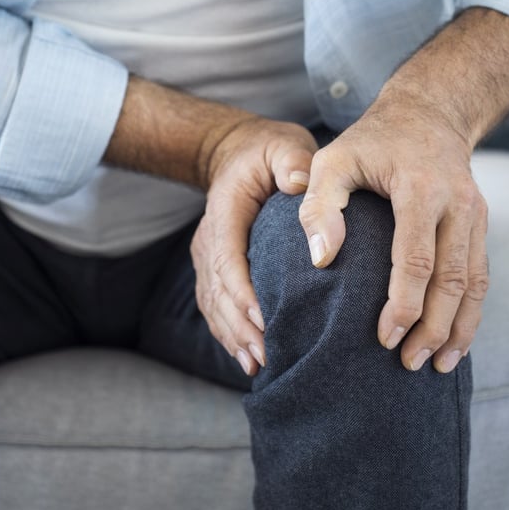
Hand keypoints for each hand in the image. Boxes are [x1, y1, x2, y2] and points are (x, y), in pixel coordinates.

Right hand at [190, 118, 317, 375]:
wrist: (237, 154)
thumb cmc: (267, 151)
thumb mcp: (283, 145)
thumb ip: (291, 161)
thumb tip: (301, 185)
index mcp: (224, 210)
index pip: (228, 256)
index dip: (242, 291)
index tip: (262, 320)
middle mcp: (209, 236)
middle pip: (218, 289)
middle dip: (240, 325)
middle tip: (267, 355)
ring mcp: (208, 254)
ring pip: (213, 303)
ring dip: (232, 335)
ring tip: (257, 364)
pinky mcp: (214, 267)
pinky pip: (214, 304)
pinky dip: (227, 332)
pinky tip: (245, 357)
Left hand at [298, 94, 488, 372]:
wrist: (427, 114)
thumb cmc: (370, 142)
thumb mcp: (333, 160)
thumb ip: (320, 205)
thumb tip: (322, 260)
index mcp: (420, 188)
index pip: (417, 259)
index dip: (403, 304)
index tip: (383, 337)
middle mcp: (457, 204)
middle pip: (452, 280)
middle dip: (433, 328)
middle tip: (407, 363)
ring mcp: (475, 214)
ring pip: (475, 283)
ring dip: (459, 328)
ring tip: (437, 365)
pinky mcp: (481, 224)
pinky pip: (481, 275)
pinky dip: (471, 311)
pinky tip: (456, 338)